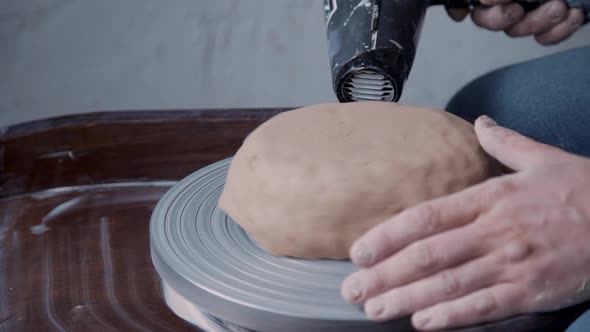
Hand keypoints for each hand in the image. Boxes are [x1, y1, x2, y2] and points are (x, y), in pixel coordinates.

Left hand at [340, 115, 589, 330]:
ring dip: (407, 299)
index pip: (426, 217)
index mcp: (491, 197)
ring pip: (448, 284)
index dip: (387, 236)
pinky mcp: (533, 290)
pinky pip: (485, 307)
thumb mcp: (543, 158)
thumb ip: (505, 142)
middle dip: (385, 275)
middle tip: (352, 289)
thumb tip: (481, 123)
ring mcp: (513, 263)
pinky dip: (451, 317)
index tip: (359, 251)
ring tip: (375, 309)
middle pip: (427, 255)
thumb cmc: (584, 189)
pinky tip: (422, 323)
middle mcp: (495, 231)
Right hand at [446, 0, 585, 44]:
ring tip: (558, 8)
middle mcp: (504, 2)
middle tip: (517, 9)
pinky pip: (545, 38)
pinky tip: (574, 15)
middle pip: (485, 19)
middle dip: (500, 18)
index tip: (475, 5)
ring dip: (537, 22)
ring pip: (516, 31)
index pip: (464, 2)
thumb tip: (485, 1)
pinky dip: (559, 30)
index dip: (459, 8)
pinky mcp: (550, 26)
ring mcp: (526, 13)